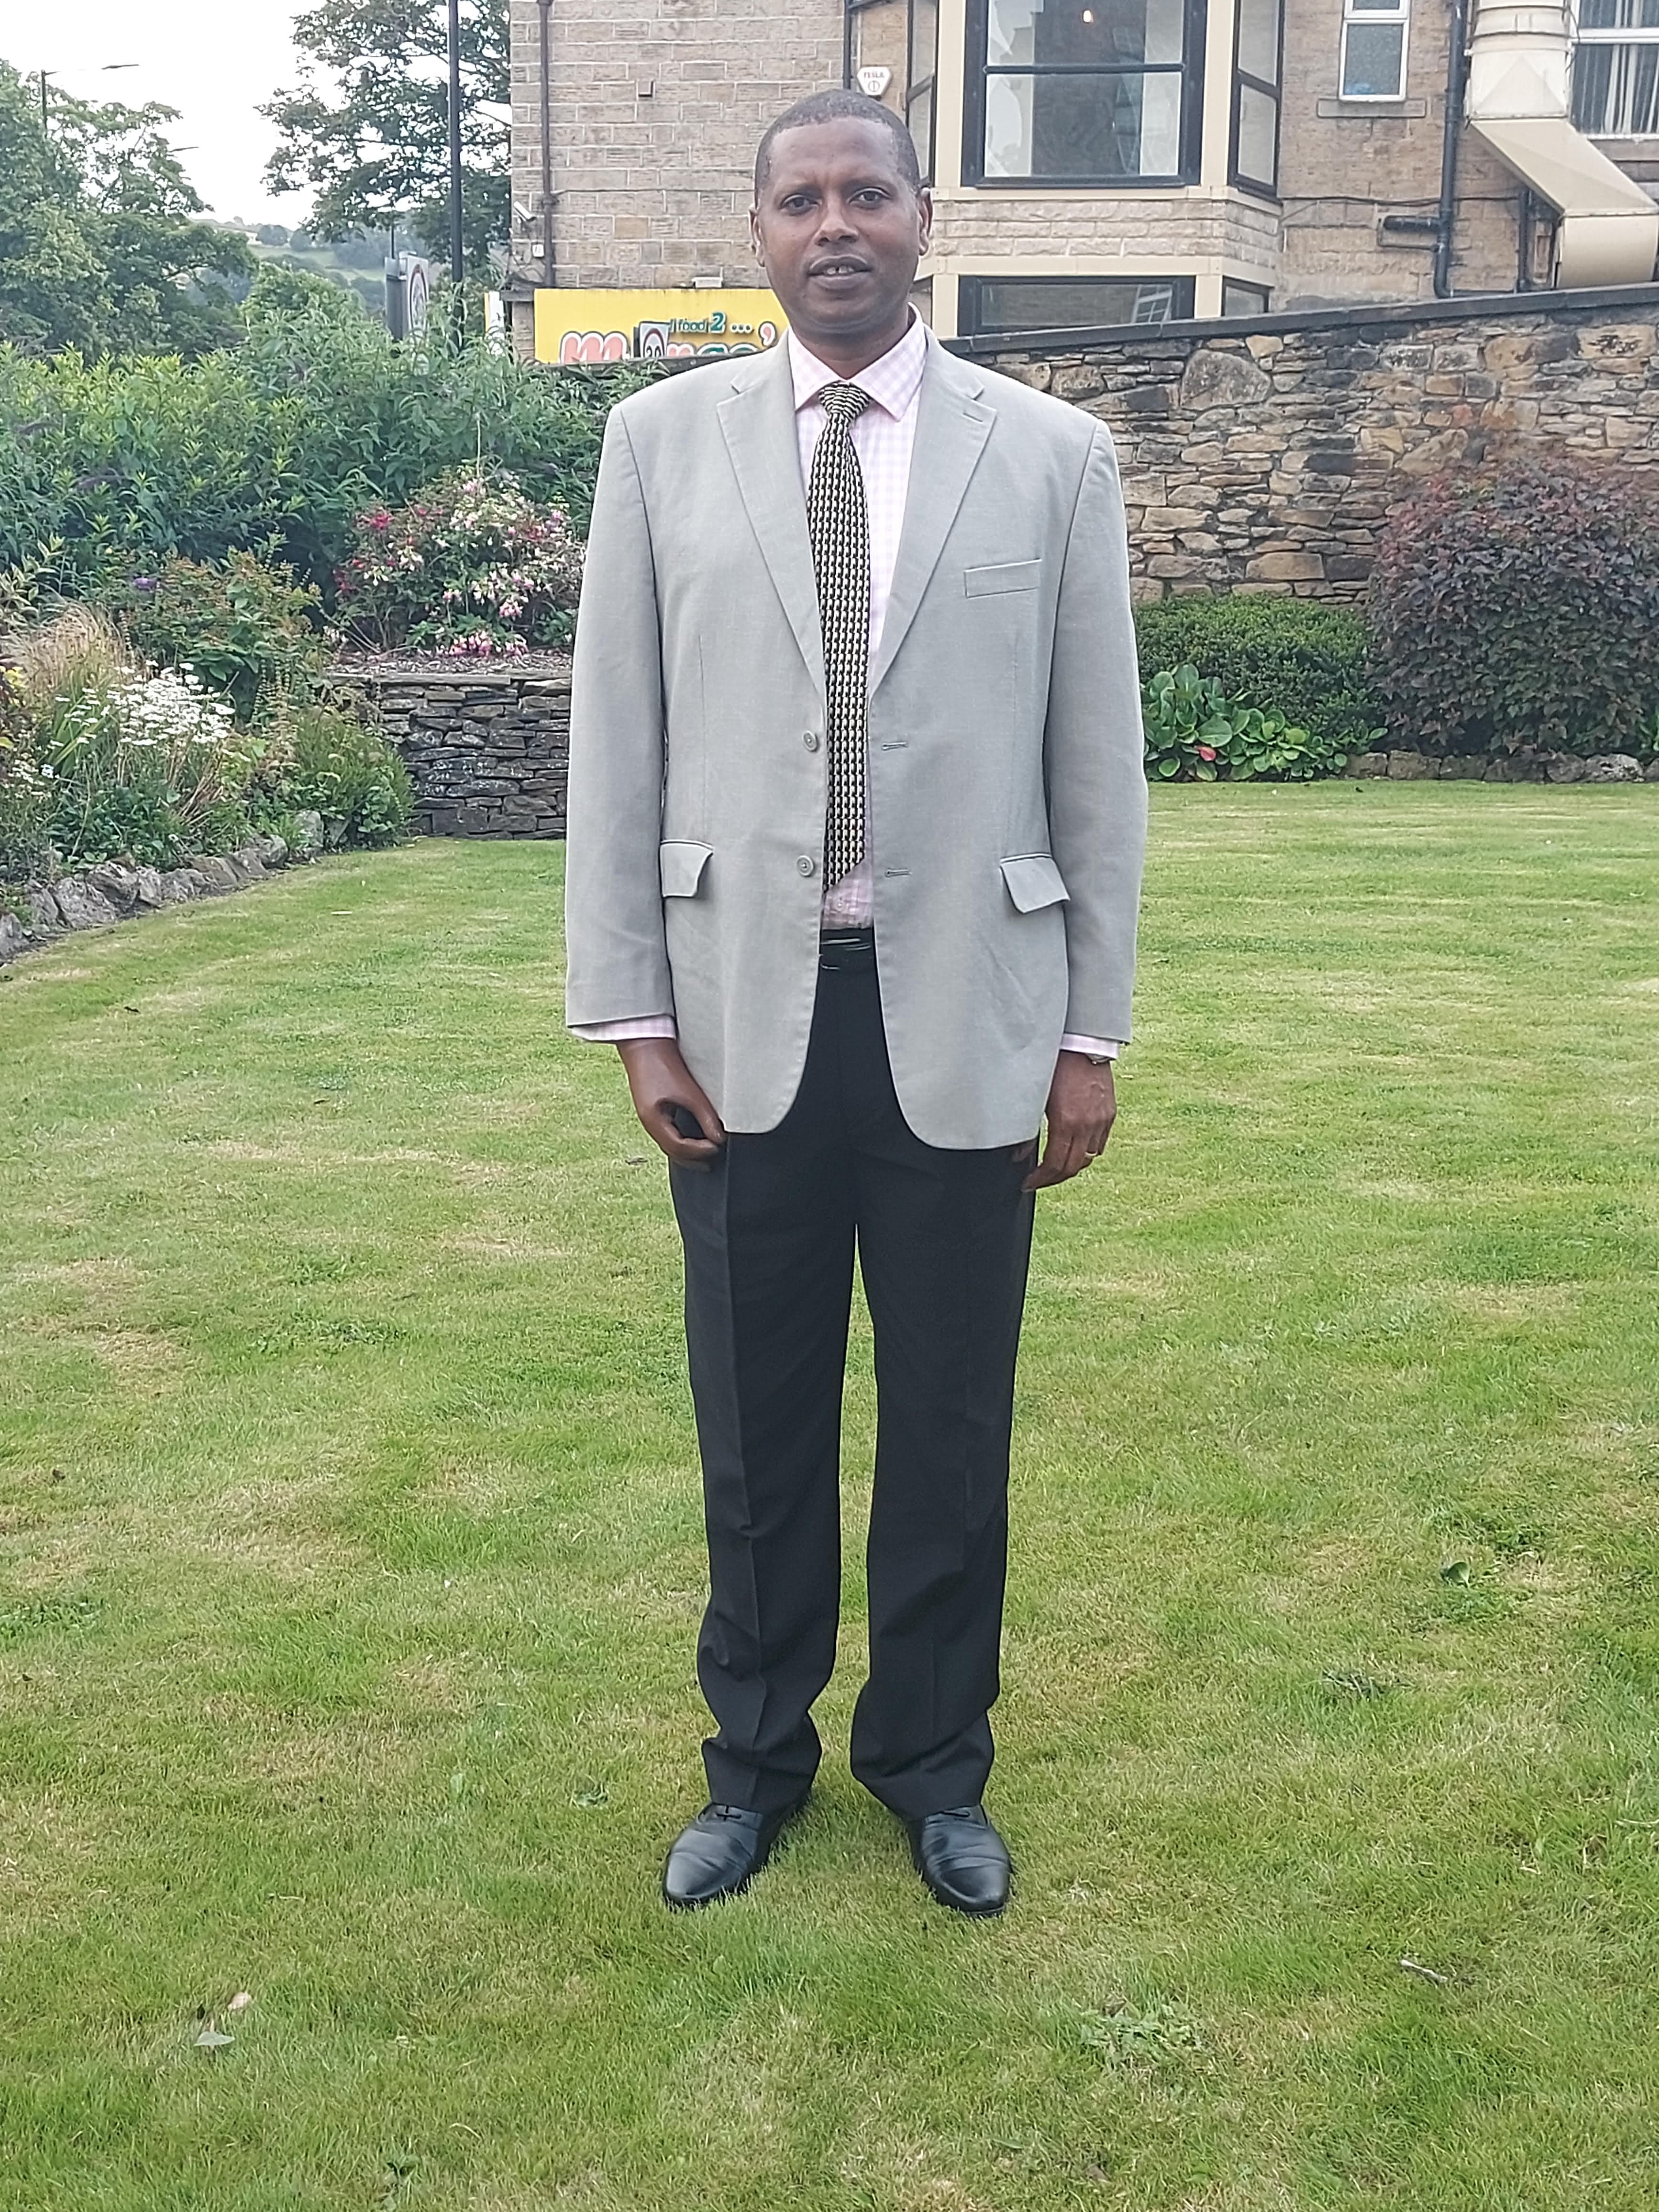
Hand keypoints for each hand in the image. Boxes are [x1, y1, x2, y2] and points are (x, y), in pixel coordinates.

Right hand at [616, 1037, 727, 1169]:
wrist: (645, 1044)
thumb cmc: (663, 1065)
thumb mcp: (689, 1092)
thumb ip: (705, 1116)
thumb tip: (720, 1138)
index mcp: (654, 1121)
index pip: (678, 1148)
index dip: (700, 1152)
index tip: (718, 1147)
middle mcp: (649, 1123)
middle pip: (672, 1151)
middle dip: (693, 1159)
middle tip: (713, 1161)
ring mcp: (649, 1116)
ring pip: (668, 1143)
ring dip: (687, 1151)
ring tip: (705, 1152)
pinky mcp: (652, 1109)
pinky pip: (667, 1132)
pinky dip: (681, 1139)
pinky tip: (692, 1136)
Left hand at [1019, 1051, 1115, 1191]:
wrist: (1082, 1044)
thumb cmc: (1056, 1066)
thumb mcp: (1036, 1098)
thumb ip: (1028, 1130)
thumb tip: (1018, 1155)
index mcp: (1066, 1122)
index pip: (1055, 1165)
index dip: (1040, 1180)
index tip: (1027, 1184)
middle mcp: (1087, 1125)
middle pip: (1072, 1168)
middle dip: (1053, 1179)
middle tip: (1038, 1181)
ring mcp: (1102, 1121)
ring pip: (1088, 1158)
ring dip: (1071, 1166)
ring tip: (1054, 1167)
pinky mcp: (1110, 1114)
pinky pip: (1100, 1143)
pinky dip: (1086, 1151)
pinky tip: (1073, 1148)